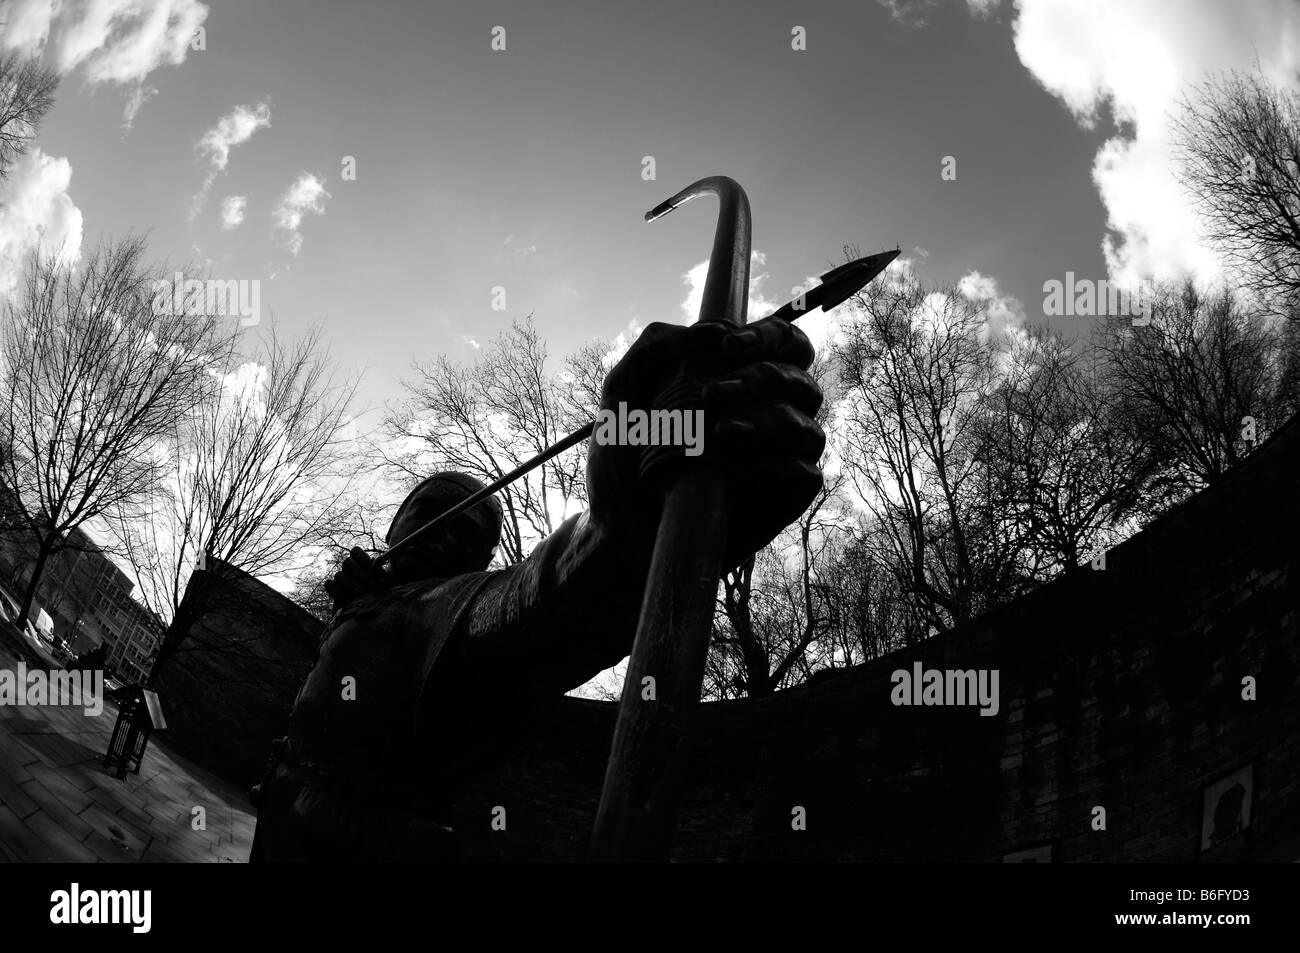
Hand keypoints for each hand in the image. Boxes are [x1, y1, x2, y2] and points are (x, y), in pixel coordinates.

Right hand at [323, 547, 388, 610]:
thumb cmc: (385, 599)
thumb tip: (377, 560)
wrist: (374, 617)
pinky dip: (337, 591)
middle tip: (370, 587)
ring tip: (363, 596)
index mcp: (362, 564)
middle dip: (359, 575)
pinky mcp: (334, 592)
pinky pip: (329, 584)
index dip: (361, 557)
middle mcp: (350, 570)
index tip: (371, 567)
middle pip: (347, 562)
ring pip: (339, 575)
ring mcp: (341, 581)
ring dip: (351, 586)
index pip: (355, 551)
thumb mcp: (390, 586)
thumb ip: (384, 573)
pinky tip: (348, 599)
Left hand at [586, 317, 824, 569]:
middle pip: (803, 381)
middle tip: (710, 395)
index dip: (769, 336)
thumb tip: (714, 332)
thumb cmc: (625, 459)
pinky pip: (805, 474)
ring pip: (807, 427)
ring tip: (719, 434)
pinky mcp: (781, 501)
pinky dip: (776, 465)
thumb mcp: (622, 392)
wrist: (618, 528)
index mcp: (742, 384)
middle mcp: (770, 417)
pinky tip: (736, 469)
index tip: (727, 348)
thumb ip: (656, 345)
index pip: (785, 345)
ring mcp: (779, 460)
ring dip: (766, 421)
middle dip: (761, 378)